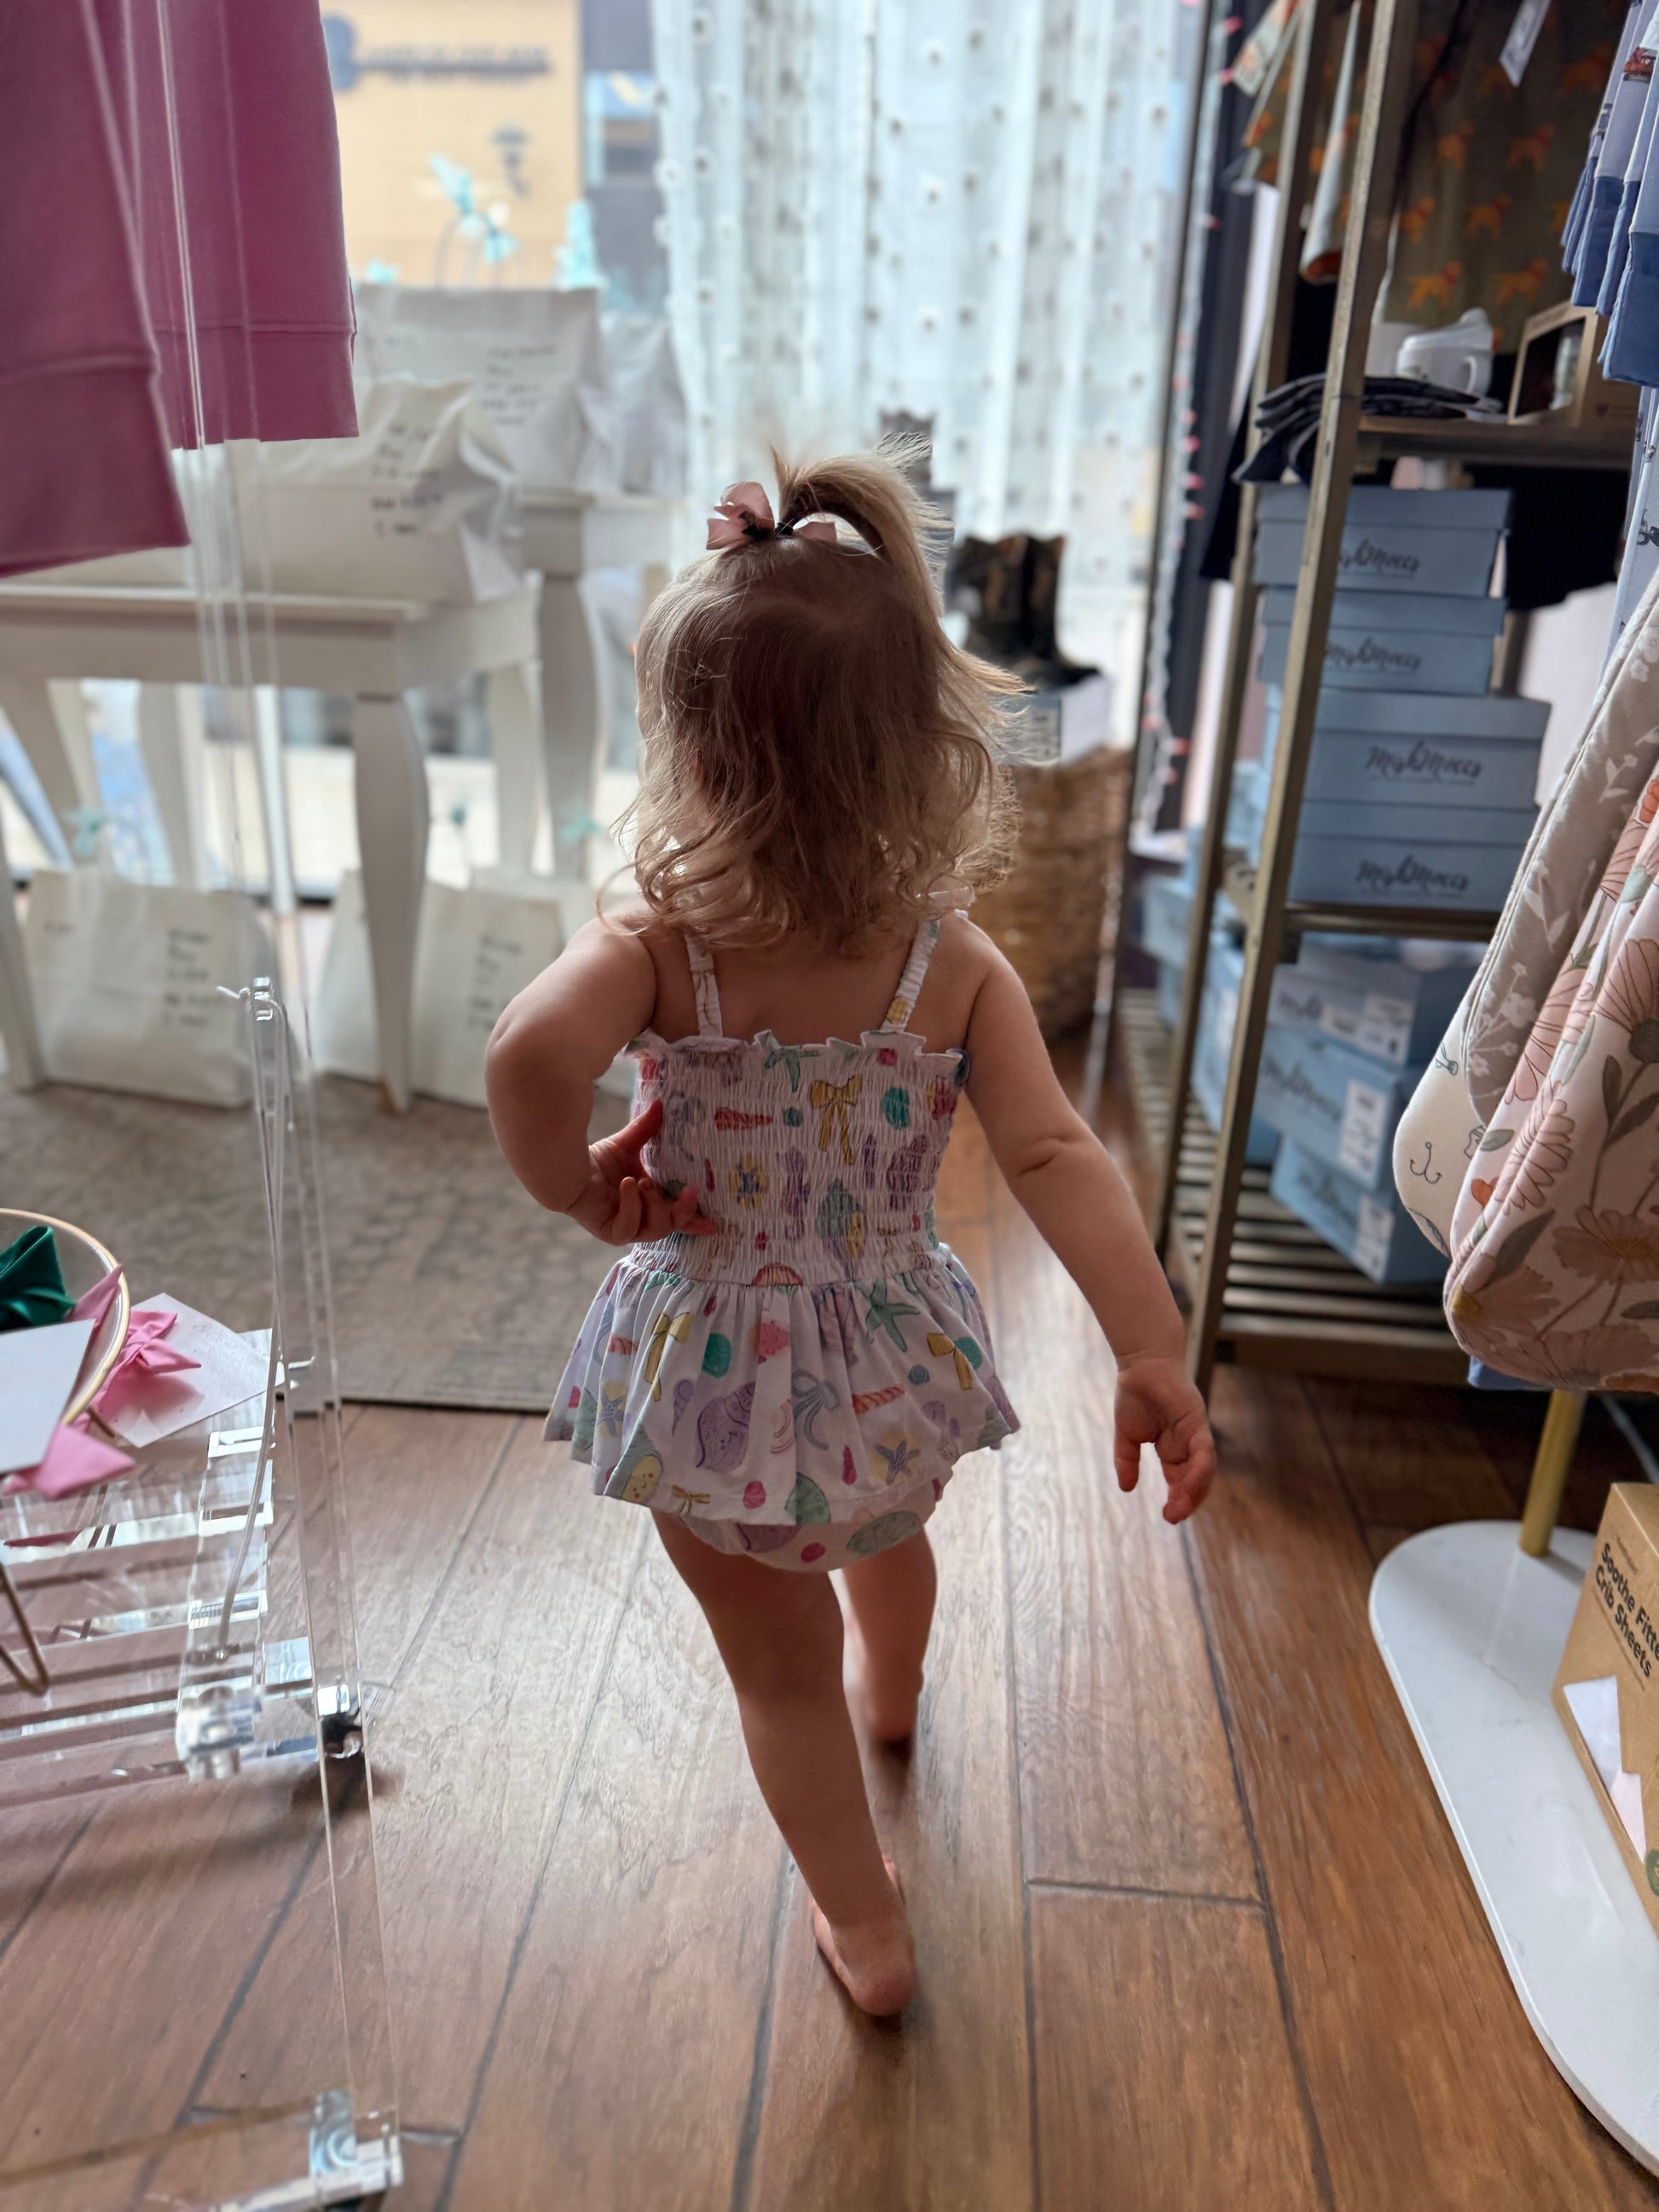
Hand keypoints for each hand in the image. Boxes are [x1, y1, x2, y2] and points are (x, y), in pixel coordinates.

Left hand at [565, 1099, 715, 1247]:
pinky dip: (631, 1207)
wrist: (566, 1168)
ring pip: (654, 1230)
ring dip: (655, 1206)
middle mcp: (642, 1219)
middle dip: (684, 1211)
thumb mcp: (629, 1145)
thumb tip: (660, 1103)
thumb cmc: (598, 1161)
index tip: (714, 1221)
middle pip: (672, 1226)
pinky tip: (627, 1185)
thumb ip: (647, 1129)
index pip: (678, 1215)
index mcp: (652, 1203)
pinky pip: (627, 1229)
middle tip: (690, 1191)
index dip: (696, 1219)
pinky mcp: (609, 1232)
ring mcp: (626, 1228)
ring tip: (645, 1182)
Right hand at [1112, 1355, 1215, 1524]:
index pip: (1181, 1480)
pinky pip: (1204, 1451)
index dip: (1178, 1499)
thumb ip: (1127, 1461)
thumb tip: (1126, 1489)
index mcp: (1173, 1449)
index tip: (1167, 1516)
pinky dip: (1199, 1470)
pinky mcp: (1197, 1422)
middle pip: (1196, 1480)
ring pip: (1204, 1470)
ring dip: (1194, 1491)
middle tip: (1173, 1517)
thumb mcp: (1127, 1436)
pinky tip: (1189, 1485)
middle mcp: (1188, 1444)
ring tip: (1180, 1507)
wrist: (1141, 1363)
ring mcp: (1195, 1433)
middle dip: (1188, 1501)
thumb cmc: (1135, 1393)